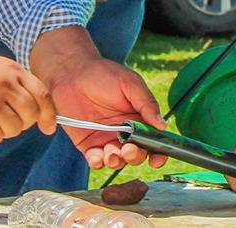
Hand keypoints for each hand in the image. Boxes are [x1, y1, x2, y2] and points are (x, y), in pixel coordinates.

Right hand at [0, 54, 56, 146]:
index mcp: (10, 69)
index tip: (48, 126)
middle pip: (30, 114)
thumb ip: (16, 84)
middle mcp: (2, 83)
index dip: (48, 113)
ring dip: (2, 131)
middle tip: (4, 121)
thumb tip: (43, 108)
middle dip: (22, 123)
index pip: (41, 93)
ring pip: (14, 129)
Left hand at [31, 26, 166, 170]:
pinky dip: (98, 163)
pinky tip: (96, 156)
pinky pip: (96, 160)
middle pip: (137, 155)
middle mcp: (125, 133)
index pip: (154, 141)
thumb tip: (162, 125)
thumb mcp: (130, 83)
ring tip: (111, 153)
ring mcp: (106, 140)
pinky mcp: (88, 144)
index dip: (158, 153)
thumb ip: (147, 103)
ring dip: (117, 161)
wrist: (72, 73)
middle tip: (128, 149)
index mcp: (140, 119)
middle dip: (135, 157)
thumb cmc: (104, 74)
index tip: (156, 159)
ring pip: (117, 161)